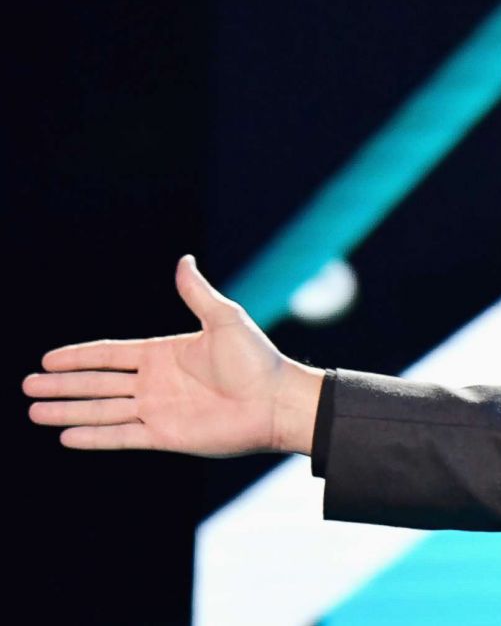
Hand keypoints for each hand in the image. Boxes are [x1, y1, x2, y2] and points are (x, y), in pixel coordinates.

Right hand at [23, 255, 322, 456]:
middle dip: (63, 385)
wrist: (276, 402)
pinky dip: (93, 436)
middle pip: (97, 384)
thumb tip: (184, 260)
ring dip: (68, 411)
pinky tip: (66, 436)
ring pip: (101, 410)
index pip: (110, 355)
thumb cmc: (256, 360)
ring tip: (34, 410)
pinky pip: (121, 436)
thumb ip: (197, 294)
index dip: (78, 357)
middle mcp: (155, 383)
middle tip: (27, 386)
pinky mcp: (165, 435)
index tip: (47, 359)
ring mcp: (158, 410)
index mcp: (164, 354)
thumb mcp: (224, 320)